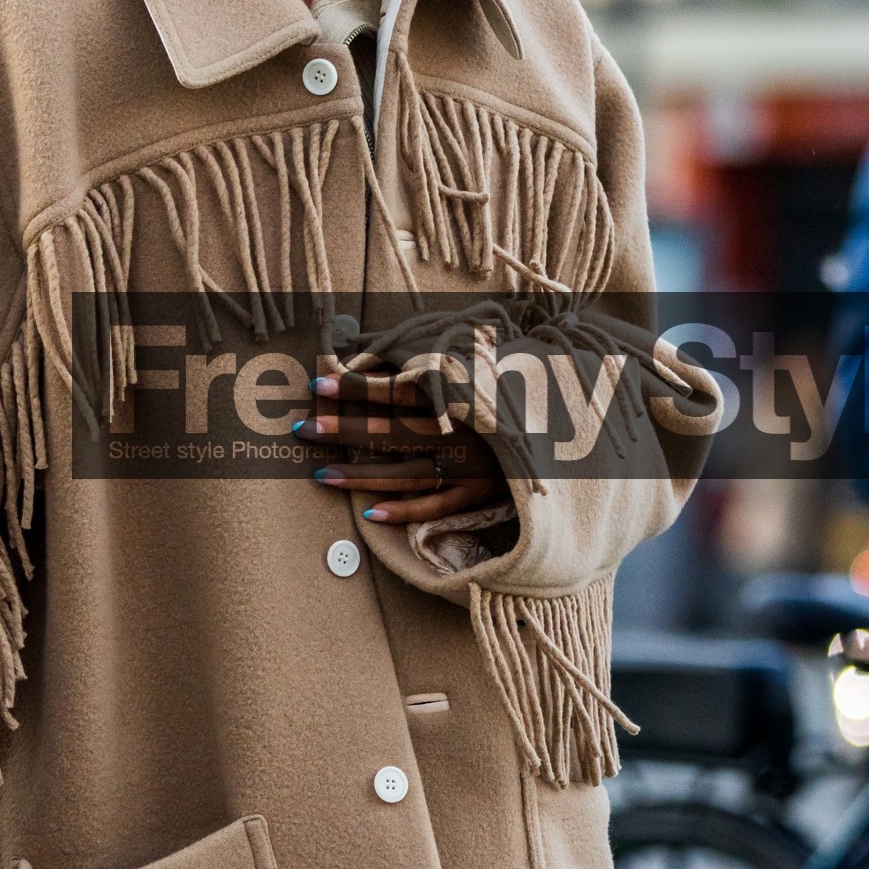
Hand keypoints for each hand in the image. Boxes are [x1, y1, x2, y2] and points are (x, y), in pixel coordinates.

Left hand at [297, 365, 505, 522]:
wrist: (564, 433)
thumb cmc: (508, 396)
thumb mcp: (477, 372)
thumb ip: (429, 367)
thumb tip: (370, 355)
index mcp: (462, 396)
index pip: (401, 390)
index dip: (358, 386)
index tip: (318, 384)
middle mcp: (465, 433)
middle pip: (394, 433)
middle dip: (345, 430)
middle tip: (303, 429)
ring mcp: (472, 468)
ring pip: (407, 474)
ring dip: (361, 475)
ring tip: (321, 474)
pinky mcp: (479, 495)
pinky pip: (434, 508)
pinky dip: (403, 512)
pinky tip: (368, 512)